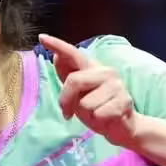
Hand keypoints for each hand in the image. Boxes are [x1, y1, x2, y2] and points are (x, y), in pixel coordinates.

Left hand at [39, 33, 141, 147]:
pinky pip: (98, 115)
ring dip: (87, 114)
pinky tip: (106, 119)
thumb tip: (57, 57)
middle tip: (69, 112)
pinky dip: (98, 122)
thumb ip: (70, 77)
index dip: (57, 45)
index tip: (42, 38)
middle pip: (74, 81)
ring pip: (85, 103)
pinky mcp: (124, 102)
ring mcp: (117, 86)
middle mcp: (106, 72)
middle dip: (67, 100)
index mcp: (93, 68)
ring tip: (97, 112)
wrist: (123, 126)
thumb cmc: (97, 107)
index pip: (73, 54)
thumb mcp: (79, 93)